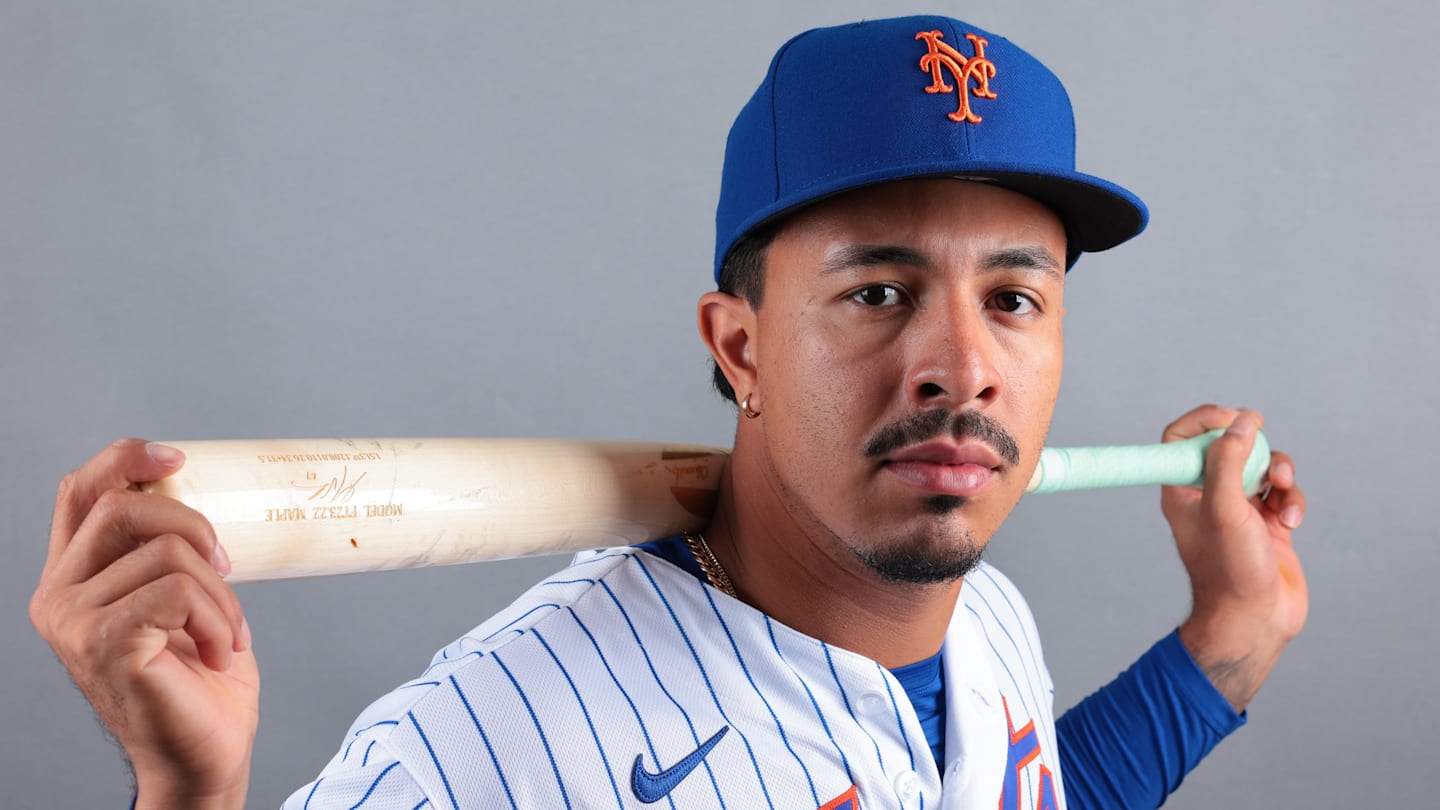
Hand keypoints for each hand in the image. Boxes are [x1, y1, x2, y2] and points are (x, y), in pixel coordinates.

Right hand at [29, 439, 257, 809]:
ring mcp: (75, 623)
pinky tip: (222, 651)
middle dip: (195, 526)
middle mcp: (59, 598)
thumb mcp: (180, 595)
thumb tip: (194, 487)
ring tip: (228, 633)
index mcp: (73, 578)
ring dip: (220, 592)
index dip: (125, 458)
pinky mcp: (105, 644)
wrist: (206, 751)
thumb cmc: (199, 676)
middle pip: (124, 506)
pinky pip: (177, 592)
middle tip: (227, 570)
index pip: (80, 491)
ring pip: (167, 552)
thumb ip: (165, 550)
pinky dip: (218, 616)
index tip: (180, 457)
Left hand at [1160, 406, 1307, 712]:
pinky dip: (1292, 499)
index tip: (1233, 418)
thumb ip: (1228, 462)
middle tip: (1264, 457)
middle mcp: (1208, 495)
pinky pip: (1283, 492)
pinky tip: (1292, 521)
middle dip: (1254, 446)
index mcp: (1182, 490)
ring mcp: (1240, 508)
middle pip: (1229, 445)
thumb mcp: (1224, 510)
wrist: (1255, 620)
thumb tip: (1240, 423)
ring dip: (1280, 472)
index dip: (1205, 420)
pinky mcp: (1268, 523)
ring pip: (1262, 466)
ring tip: (1282, 490)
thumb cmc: (1230, 570)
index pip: (1180, 437)